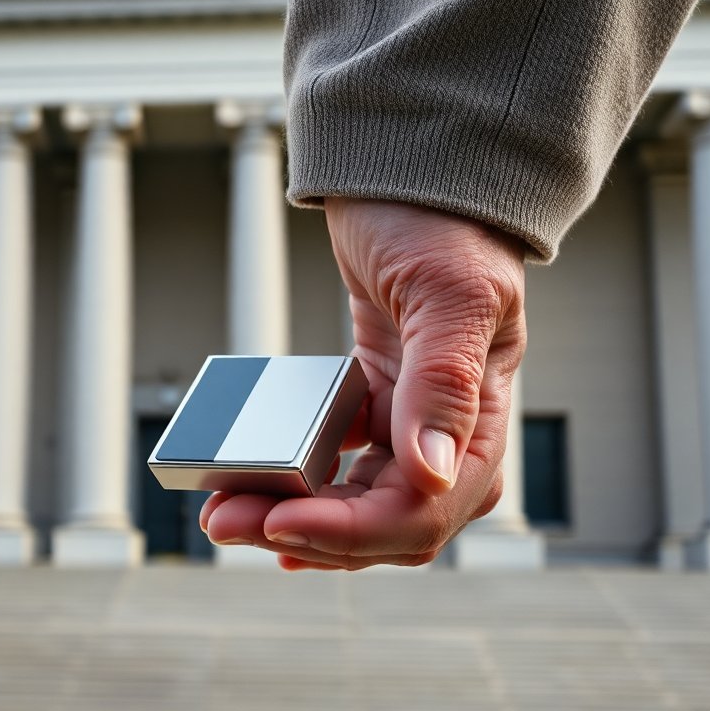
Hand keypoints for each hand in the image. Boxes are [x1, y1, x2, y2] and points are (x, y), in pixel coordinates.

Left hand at [201, 198, 526, 569]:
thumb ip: (444, 385)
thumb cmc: (443, 222)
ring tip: (226, 514)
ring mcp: (409, 426)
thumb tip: (430, 472)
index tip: (281, 521)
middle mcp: (451, 437)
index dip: (353, 531)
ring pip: (357, 508)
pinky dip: (301, 491)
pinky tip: (262, 501)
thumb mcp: (448, 293)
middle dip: (308, 536)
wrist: (413, 175)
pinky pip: (339, 472)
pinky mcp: (371, 408)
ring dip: (294, 519)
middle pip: (385, 525)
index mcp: (483, 420)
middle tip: (226, 522)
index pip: (424, 508)